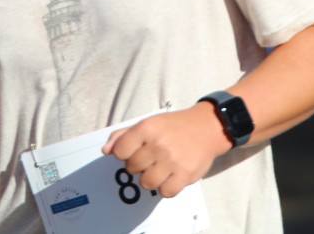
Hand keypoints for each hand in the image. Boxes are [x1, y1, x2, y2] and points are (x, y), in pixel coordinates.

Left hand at [101, 104, 230, 197]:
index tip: (133, 151)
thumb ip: (124, 136)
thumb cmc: (174, 126)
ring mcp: (172, 160)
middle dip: (138, 165)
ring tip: (159, 168)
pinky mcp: (185, 174)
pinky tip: (170, 176)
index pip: (119, 151)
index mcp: (146, 128)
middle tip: (150, 158)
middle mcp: (158, 144)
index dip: (124, 154)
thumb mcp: (148, 123)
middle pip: (132, 168)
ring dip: (151, 178)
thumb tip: (106, 151)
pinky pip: (166, 192)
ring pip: (146, 182)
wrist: (206, 127)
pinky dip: (166, 187)